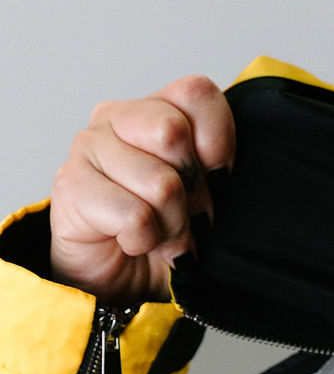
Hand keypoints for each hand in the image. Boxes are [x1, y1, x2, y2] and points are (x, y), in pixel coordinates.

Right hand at [49, 74, 234, 304]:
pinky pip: (134, 215)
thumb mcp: (206, 197)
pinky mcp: (71, 184)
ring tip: (161, 236)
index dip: (218, 143)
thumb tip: (222, 172)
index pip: (197, 94)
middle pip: (173, 133)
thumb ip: (217, 170)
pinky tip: (133, 242)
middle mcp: (117, 117)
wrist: (119, 279)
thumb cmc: (165, 232)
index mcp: (156, 108)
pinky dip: (145, 241)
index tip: (217, 179)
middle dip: (194, 191)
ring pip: (159, 183)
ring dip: (172, 226)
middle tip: (188, 217)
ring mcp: (88, 146)